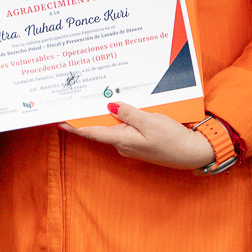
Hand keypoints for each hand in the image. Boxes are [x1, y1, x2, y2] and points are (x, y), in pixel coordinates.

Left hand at [62, 103, 219, 170]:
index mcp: (122, 140)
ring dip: (105, 114)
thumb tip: (109, 107)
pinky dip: (120, 117)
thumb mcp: (151, 121)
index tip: (58, 120)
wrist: (192, 153)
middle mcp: (123, 144)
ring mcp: (131, 144)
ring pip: (113, 126)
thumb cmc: (173, 139)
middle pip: (100, 128)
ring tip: (97, 98)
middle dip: (88, 115)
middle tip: (76, 100)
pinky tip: (122, 107)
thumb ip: (129, 113)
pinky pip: (124, 128)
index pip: (91, 132)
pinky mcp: (139, 141)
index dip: (74, 126)